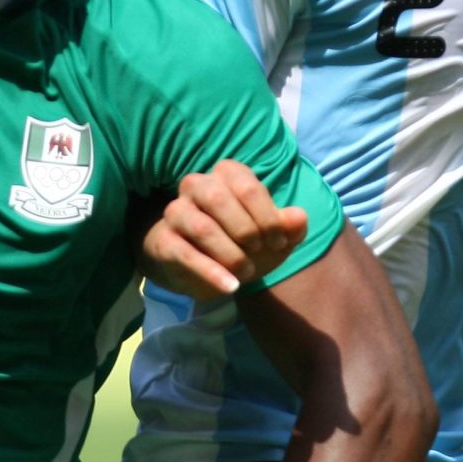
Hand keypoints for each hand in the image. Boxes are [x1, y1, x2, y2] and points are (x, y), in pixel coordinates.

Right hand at [136, 159, 311, 302]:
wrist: (204, 268)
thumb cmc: (242, 242)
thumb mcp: (272, 236)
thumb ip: (290, 226)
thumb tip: (298, 217)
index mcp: (226, 174)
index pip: (247, 186)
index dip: (268, 217)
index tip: (279, 242)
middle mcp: (196, 185)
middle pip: (218, 198)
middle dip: (247, 230)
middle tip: (261, 251)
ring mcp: (176, 212)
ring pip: (202, 227)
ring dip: (231, 254)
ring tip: (248, 272)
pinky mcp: (163, 241)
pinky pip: (185, 255)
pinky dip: (211, 273)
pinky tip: (231, 287)